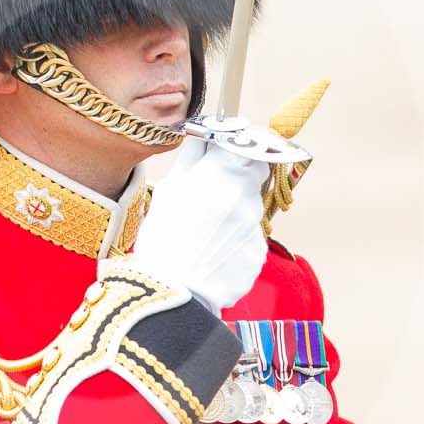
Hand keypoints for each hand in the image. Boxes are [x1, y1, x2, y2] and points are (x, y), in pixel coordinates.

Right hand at [130, 135, 270, 310]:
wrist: (172, 291)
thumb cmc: (163, 238)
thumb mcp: (169, 188)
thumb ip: (193, 155)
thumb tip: (206, 133)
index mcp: (222, 173)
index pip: (249, 143)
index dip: (240, 145)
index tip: (228, 149)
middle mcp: (245, 195)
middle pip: (256, 171)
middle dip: (241, 174)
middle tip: (216, 188)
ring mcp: (255, 225)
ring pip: (250, 206)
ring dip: (234, 209)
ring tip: (206, 229)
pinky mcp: (259, 252)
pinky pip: (249, 235)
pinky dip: (235, 238)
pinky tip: (212, 250)